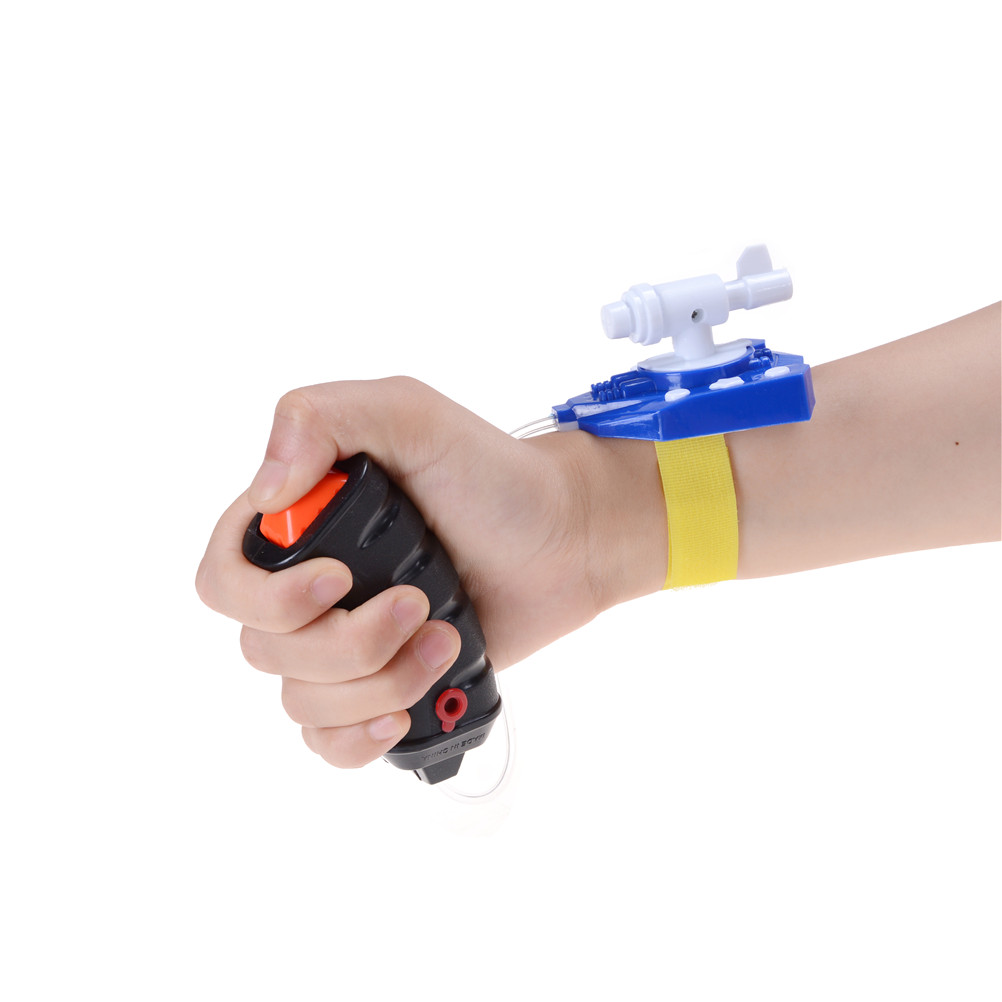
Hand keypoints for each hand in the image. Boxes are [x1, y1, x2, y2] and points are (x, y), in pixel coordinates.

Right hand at [196, 377, 666, 768]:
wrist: (566, 541)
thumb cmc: (493, 475)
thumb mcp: (411, 414)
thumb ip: (323, 419)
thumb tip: (264, 494)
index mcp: (300, 524)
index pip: (224, 578)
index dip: (268, 596)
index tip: (339, 580)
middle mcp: (309, 588)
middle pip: (264, 651)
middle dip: (346, 643)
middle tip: (417, 604)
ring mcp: (344, 643)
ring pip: (302, 702)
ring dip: (376, 684)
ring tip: (442, 643)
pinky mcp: (380, 686)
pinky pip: (329, 740)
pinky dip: (358, 738)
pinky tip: (401, 712)